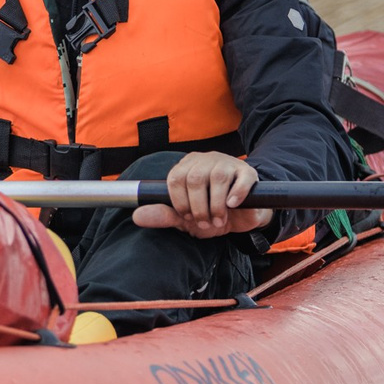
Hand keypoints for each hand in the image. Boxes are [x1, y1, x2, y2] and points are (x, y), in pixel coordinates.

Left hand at [130, 153, 269, 239]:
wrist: (243, 216)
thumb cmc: (211, 213)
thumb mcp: (186, 218)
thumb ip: (164, 215)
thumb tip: (137, 217)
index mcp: (187, 167)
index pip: (175, 178)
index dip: (180, 202)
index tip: (187, 217)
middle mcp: (205, 160)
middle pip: (195, 178)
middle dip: (198, 207)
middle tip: (206, 222)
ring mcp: (227, 163)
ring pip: (218, 178)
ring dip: (216, 205)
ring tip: (219, 219)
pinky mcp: (247, 171)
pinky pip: (241, 179)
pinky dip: (236, 195)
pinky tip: (232, 206)